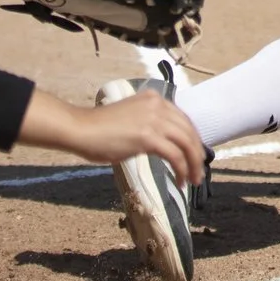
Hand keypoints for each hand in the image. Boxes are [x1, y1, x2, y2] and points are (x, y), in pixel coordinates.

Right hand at [24, 91, 207, 186]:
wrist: (81, 129)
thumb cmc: (99, 128)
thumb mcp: (131, 118)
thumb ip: (150, 124)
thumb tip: (165, 143)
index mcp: (154, 98)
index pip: (183, 120)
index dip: (193, 140)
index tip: (195, 156)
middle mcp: (158, 105)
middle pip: (189, 132)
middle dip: (197, 154)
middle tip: (199, 172)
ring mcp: (154, 120)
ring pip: (186, 144)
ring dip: (194, 165)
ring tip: (194, 180)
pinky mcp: (148, 137)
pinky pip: (175, 156)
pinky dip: (182, 170)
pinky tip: (180, 181)